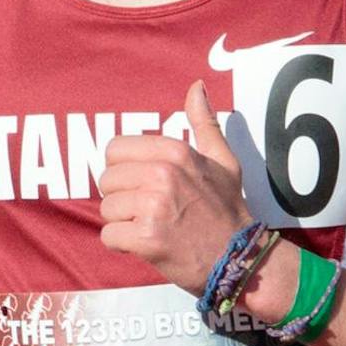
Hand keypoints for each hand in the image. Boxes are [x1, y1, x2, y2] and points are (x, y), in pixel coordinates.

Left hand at [98, 80, 249, 292]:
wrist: (238, 258)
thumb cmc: (227, 209)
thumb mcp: (223, 160)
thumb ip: (204, 123)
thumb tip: (196, 87)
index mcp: (175, 152)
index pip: (114, 149)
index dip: (124, 169)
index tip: (143, 185)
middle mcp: (162, 174)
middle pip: (107, 180)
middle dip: (122, 198)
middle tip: (149, 210)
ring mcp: (153, 207)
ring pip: (107, 209)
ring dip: (122, 223)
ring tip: (151, 227)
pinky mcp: (146, 239)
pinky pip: (108, 236)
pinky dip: (122, 245)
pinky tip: (146, 245)